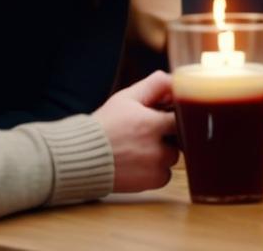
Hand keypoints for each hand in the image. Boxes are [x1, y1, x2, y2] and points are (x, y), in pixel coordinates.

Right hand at [92, 70, 180, 192]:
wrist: (80, 158)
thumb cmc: (104, 125)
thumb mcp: (126, 98)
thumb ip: (153, 85)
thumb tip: (174, 79)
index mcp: (152, 125)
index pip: (183, 117)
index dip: (174, 115)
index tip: (165, 115)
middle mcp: (157, 149)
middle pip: (180, 138)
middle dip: (168, 134)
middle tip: (148, 132)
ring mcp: (155, 168)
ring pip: (172, 157)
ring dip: (162, 153)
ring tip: (139, 148)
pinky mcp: (151, 183)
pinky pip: (165, 175)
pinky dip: (156, 170)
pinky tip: (138, 162)